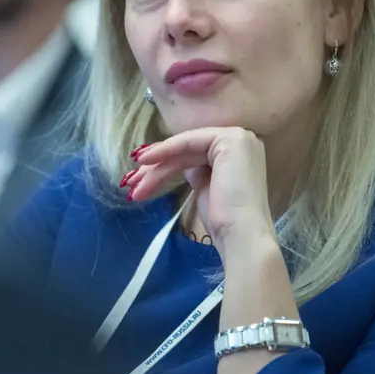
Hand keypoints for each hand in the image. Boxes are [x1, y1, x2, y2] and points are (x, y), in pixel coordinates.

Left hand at [123, 128, 275, 256]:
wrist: (242, 236)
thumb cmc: (225, 222)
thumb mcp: (206, 189)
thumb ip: (196, 171)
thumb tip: (177, 164)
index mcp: (240, 152)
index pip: (195, 153)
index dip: (166, 164)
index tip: (141, 179)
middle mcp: (243, 139)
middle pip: (188, 151)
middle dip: (157, 167)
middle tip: (131, 183)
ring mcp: (237, 137)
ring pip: (185, 148)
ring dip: (156, 166)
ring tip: (133, 184)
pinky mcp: (229, 140)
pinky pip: (188, 142)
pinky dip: (164, 151)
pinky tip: (145, 162)